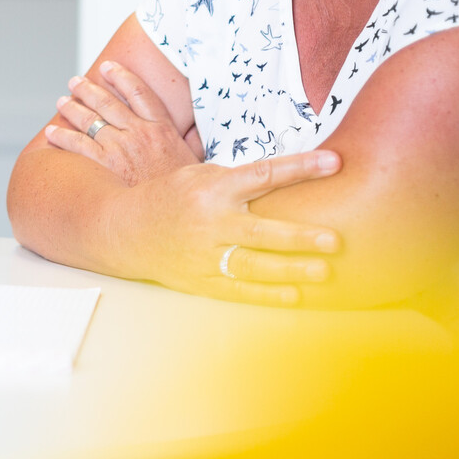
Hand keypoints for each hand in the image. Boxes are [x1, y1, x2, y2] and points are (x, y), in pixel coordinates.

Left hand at [47, 61, 201, 184]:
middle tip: (75, 81)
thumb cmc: (187, 190)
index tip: (109, 67)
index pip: (139, 93)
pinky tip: (51, 132)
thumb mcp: (196, 160)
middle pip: (109, 103)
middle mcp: (139, 133)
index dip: (122, 77)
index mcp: (162, 128)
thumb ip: (192, 142)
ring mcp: (121, 148)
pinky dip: (63, 137)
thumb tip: (195, 132)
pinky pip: (78, 145)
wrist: (179, 211)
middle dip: (88, 89)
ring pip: (90, 120)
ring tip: (62, 101)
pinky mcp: (106, 165)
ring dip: (73, 108)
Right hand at [101, 151, 344, 306]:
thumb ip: (238, 180)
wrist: (123, 230)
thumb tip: (290, 176)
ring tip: (324, 271)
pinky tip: (295, 296)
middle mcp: (210, 223)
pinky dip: (266, 294)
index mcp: (212, 189)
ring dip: (290, 269)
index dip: (300, 168)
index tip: (335, 163)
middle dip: (299, 236)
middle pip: (261, 231)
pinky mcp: (200, 281)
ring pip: (253, 265)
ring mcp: (204, 255)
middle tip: (334, 240)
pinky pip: (237, 290)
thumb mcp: (198, 176)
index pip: (263, 175)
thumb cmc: (168, 197)